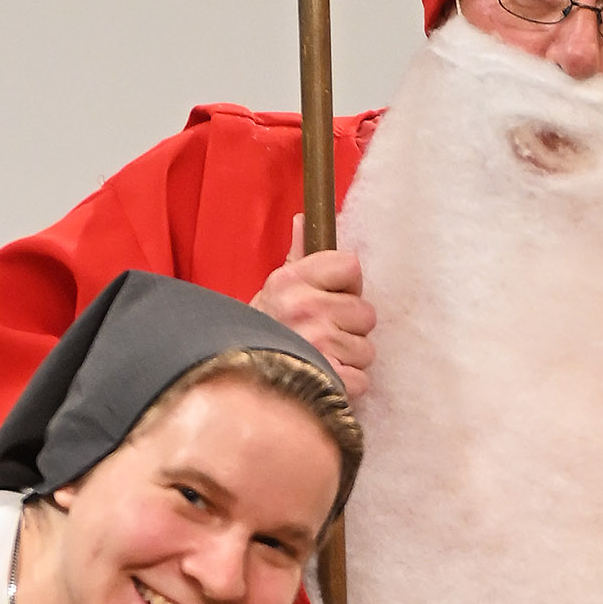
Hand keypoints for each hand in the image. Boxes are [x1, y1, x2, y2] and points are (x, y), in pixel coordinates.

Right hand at [256, 220, 374, 390]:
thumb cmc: (264, 335)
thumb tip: (305, 217)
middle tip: (321, 336)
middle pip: (366, 312)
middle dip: (349, 328)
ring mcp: (317, 344)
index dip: (346, 286)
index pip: (350, 266)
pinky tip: (324, 380)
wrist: (236, 382)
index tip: (330, 299)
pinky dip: (346, 386)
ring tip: (320, 360)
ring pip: (366, 349)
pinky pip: (362, 380)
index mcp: (291, 281)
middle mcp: (305, 308)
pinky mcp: (328, 379)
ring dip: (348, 359)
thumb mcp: (275, 291)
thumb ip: (298, 257)